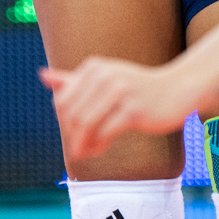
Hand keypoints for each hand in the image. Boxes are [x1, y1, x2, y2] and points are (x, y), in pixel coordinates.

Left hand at [40, 57, 195, 162]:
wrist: (176, 90)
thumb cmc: (137, 87)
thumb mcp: (104, 78)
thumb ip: (72, 79)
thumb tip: (42, 75)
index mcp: (94, 67)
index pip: (62, 101)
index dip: (64, 122)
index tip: (76, 133)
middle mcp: (105, 75)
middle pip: (72, 115)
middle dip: (73, 136)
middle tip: (82, 147)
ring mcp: (120, 91)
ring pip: (85, 125)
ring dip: (83, 144)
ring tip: (88, 151)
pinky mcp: (133, 110)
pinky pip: (104, 133)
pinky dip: (97, 146)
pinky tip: (102, 148)